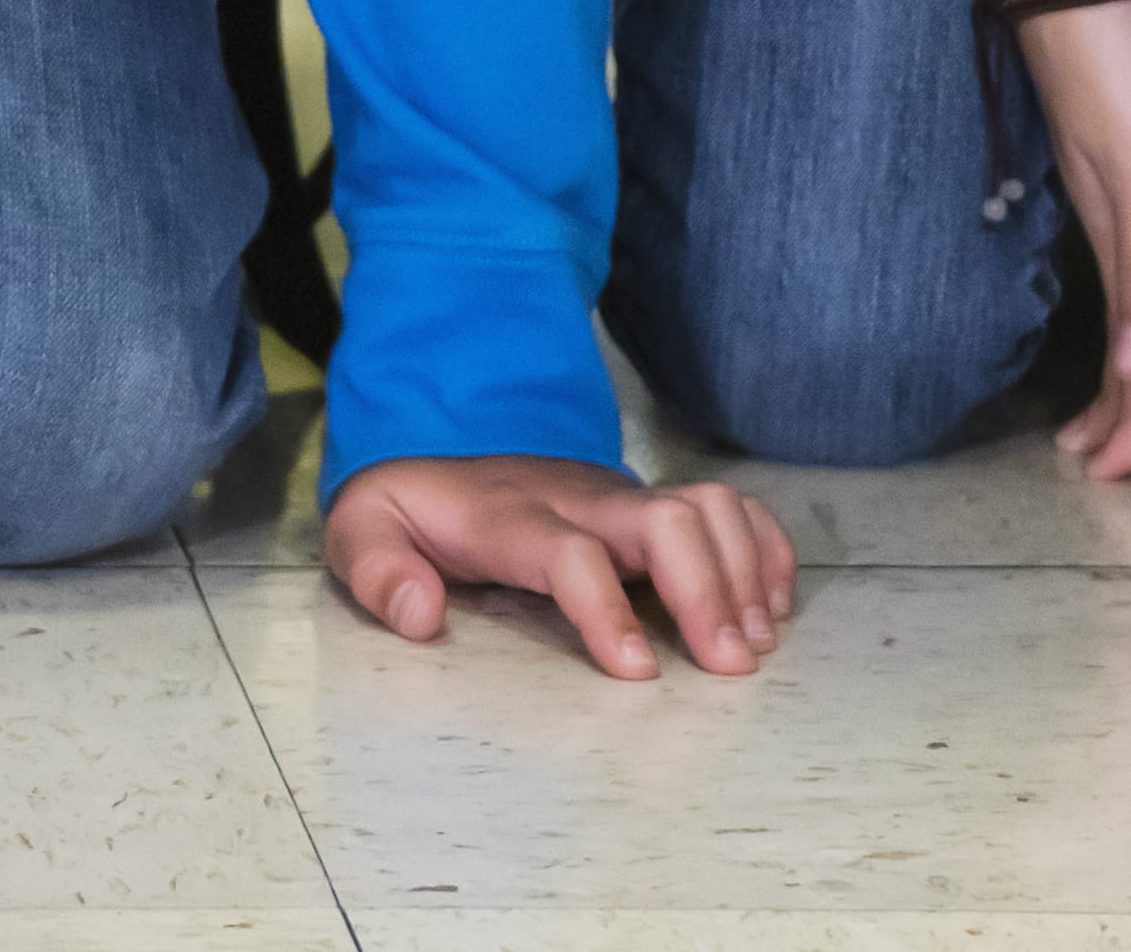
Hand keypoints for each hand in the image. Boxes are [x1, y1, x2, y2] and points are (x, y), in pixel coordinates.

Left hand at [323, 451, 797, 676]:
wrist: (430, 456)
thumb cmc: (405, 516)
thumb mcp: (359, 536)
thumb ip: (376, 571)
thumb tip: (418, 611)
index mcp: (507, 517)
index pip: (570, 551)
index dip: (607, 609)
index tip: (638, 674)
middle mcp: (577, 496)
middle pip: (664, 518)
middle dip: (708, 590)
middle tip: (733, 666)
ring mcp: (619, 492)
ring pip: (706, 502)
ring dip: (743, 571)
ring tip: (754, 645)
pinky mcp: (645, 500)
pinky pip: (725, 504)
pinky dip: (761, 549)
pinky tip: (771, 607)